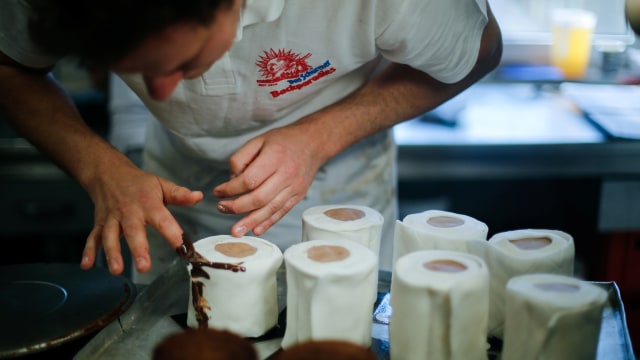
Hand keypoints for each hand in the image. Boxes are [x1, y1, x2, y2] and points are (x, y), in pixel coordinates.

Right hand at [80, 162, 202, 274]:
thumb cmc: (139, 183)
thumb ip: (179, 194)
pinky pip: (92, 238)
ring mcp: (112, 219)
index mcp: (148, 204)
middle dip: (138, 248)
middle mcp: (129, 212)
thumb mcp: (161, 184)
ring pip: (109, 236)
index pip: (163, 220)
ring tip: (116, 270)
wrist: (108, 172)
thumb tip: (198, 196)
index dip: (173, 234)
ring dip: (112, 253)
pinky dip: (88, 251)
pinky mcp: (99, 224)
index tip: (183, 249)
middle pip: (133, 231)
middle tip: (144, 266)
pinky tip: (86, 265)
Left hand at [213, 125, 322, 236]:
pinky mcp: (298, 195)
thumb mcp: (258, 140)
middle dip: (237, 207)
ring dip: (251, 221)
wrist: (313, 143)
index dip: (230, 189)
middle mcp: (286, 174)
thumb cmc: (283, 141)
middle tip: (222, 208)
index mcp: (274, 157)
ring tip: (235, 231)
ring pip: (270, 209)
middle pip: (259, 198)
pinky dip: (268, 223)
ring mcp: (294, 187)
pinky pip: (282, 212)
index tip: (218, 192)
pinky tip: (256, 230)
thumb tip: (231, 181)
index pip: (249, 180)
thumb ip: (241, 159)